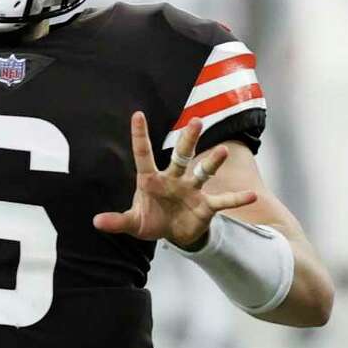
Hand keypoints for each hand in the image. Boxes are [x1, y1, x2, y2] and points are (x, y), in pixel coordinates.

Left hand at [93, 114, 255, 249]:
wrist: (173, 233)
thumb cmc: (151, 220)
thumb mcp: (133, 223)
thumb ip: (117, 221)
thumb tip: (96, 222)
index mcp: (152, 179)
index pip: (144, 154)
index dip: (141, 135)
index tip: (137, 114)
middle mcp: (174, 178)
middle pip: (181, 155)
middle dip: (188, 140)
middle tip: (196, 122)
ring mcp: (192, 190)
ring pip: (203, 172)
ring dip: (213, 162)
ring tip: (223, 151)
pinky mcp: (206, 205)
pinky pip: (223, 201)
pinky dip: (236, 199)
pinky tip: (251, 197)